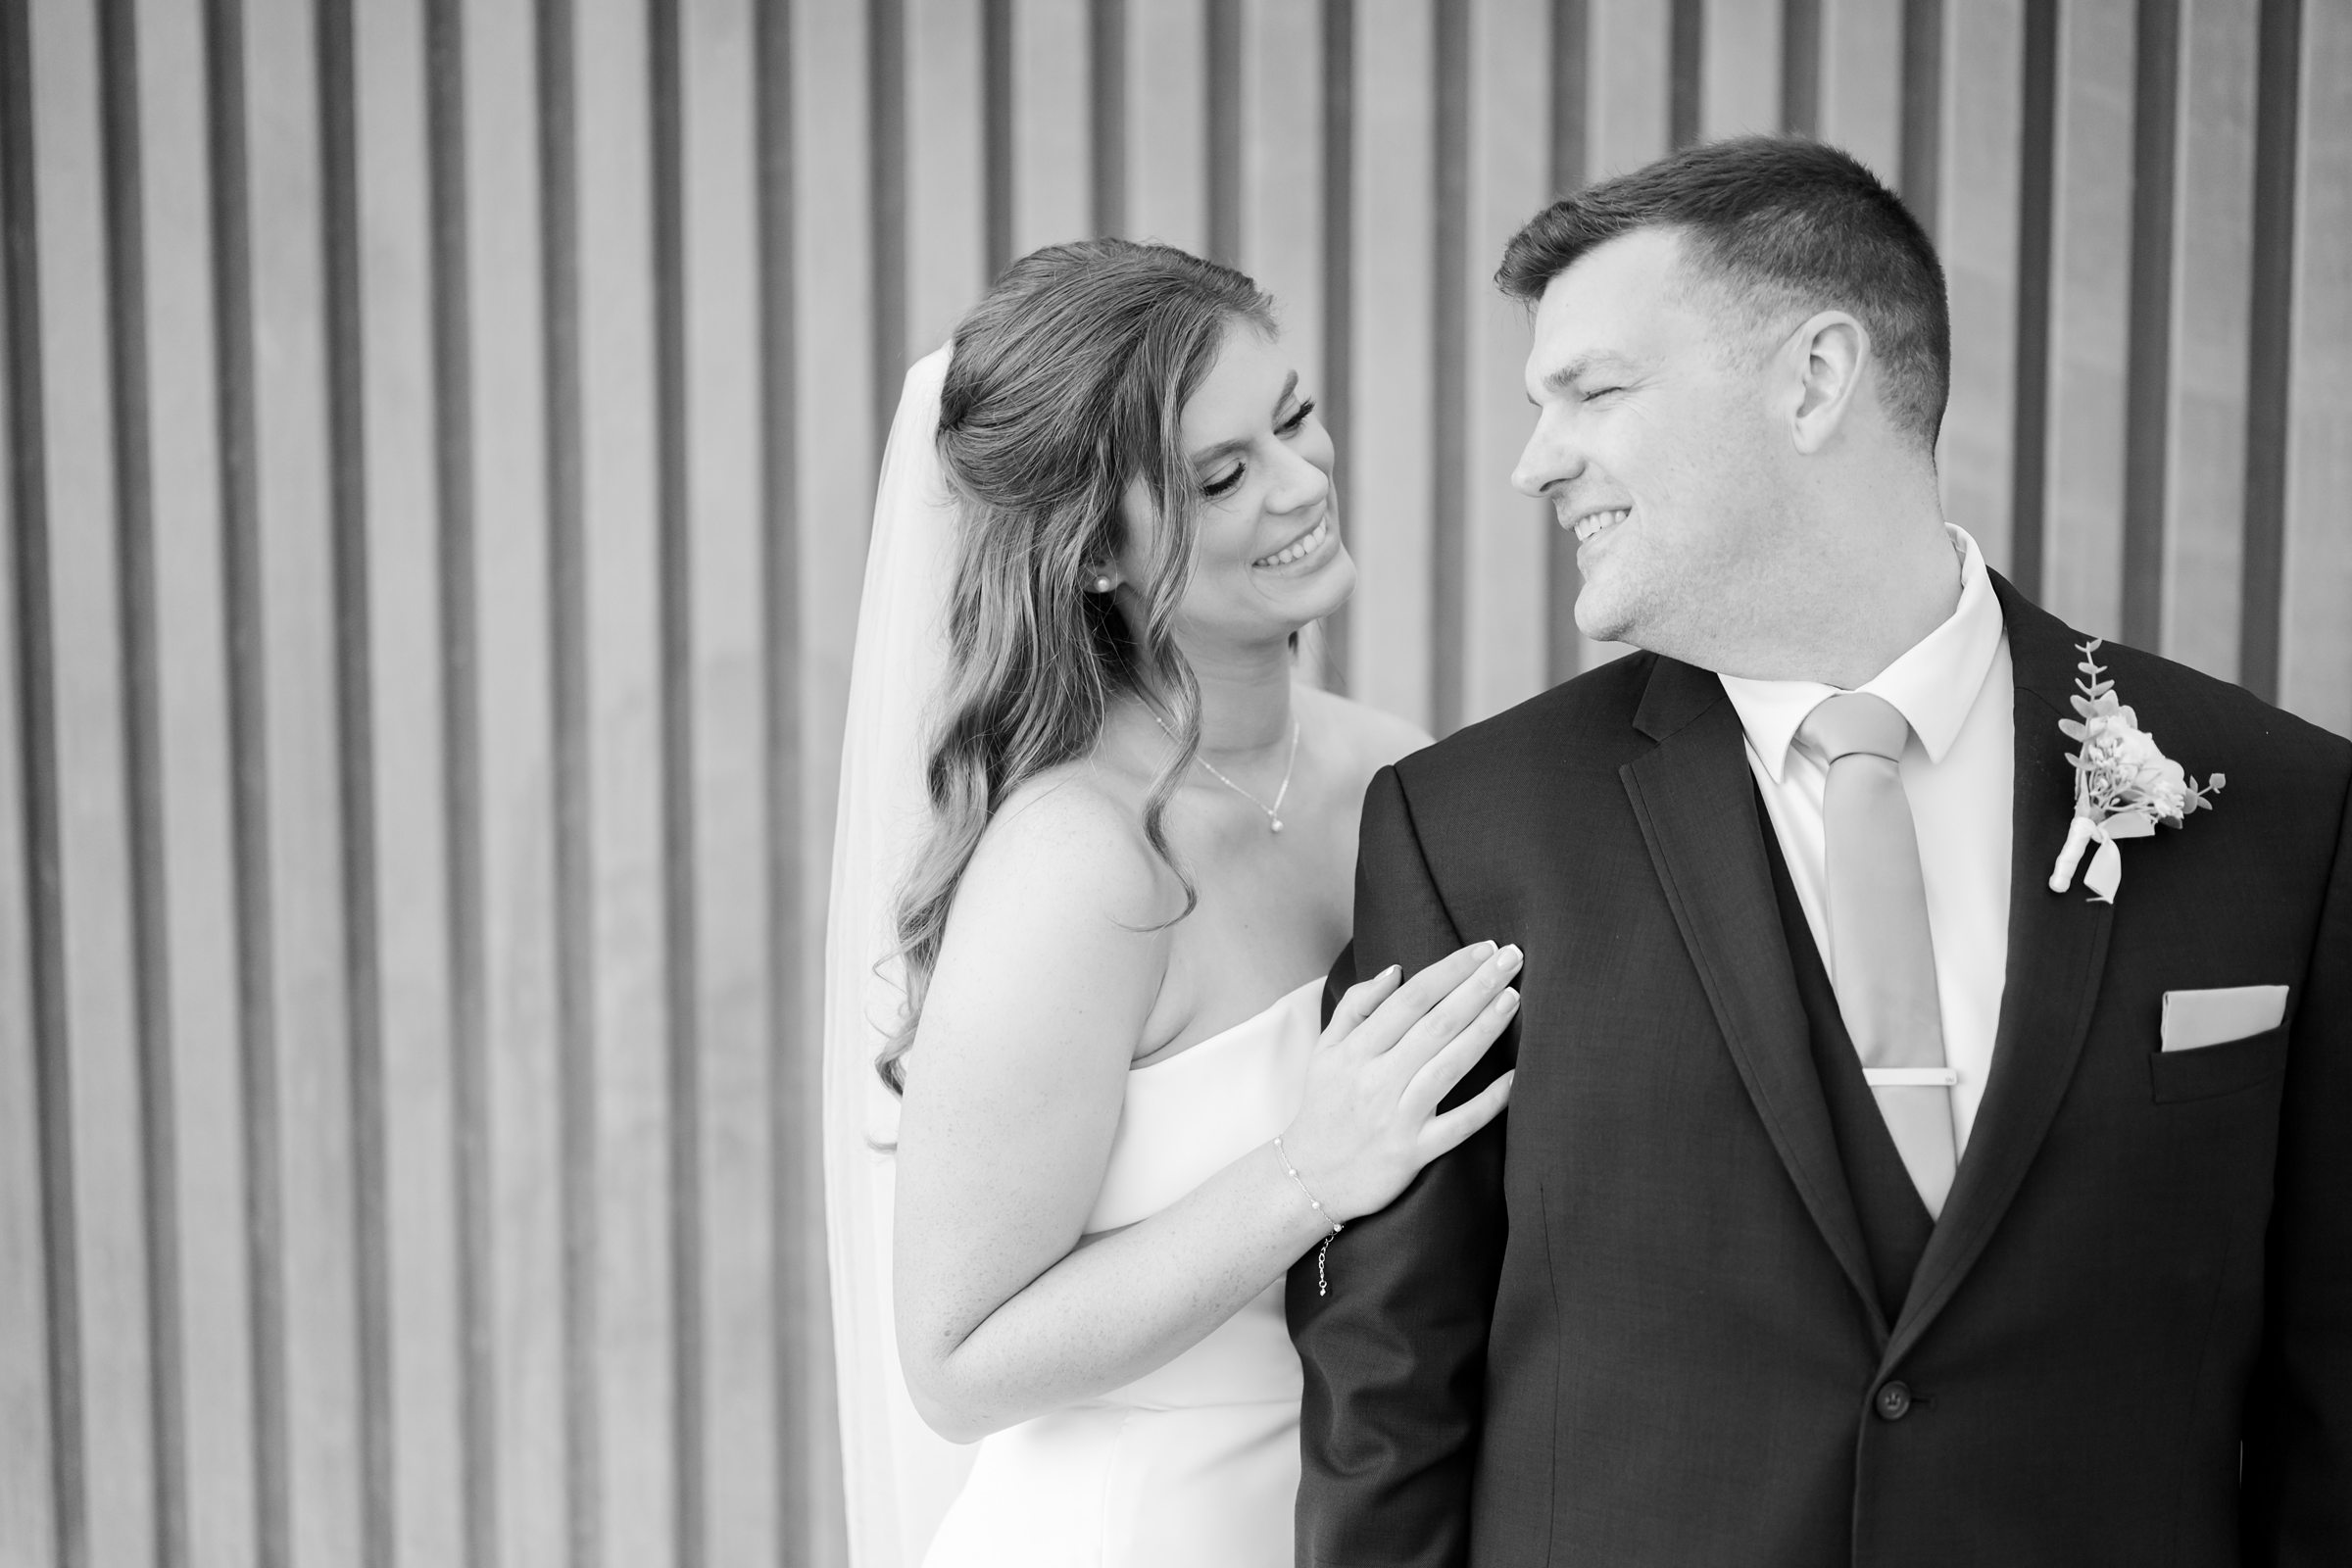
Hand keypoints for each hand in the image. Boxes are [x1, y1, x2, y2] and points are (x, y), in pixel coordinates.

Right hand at [1277, 942, 1519, 1224]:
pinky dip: (1489, 1101)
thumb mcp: (1325, 1050)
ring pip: (1449, 1065)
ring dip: (1485, 1029)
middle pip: (1436, 1024)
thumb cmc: (1324, 1107)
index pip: (1410, 998)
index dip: (1449, 970)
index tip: (1483, 949)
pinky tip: (1516, 1077)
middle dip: (1477, 986)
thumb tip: (1396, 971)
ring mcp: (1398, 1116)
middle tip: (1512, 958)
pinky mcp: (1414, 1152)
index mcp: (1356, 1050)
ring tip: (1513, 998)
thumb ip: (1356, 1006)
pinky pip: (1459, 1124)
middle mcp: (1377, 1079)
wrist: (1308, 1177)